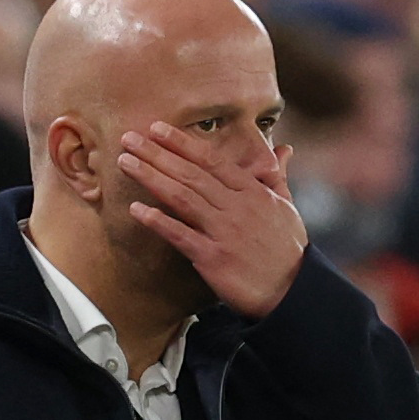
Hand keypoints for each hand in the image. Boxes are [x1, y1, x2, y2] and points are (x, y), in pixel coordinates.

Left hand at [118, 122, 306, 318]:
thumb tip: (285, 149)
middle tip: (129, 138)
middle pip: (190, 174)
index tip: (157, 129)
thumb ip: (278, 177)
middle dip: (157, 153)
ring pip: (182, 197)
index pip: (212, 160)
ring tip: (125, 163)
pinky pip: (180, 235)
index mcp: (252, 192)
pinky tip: (136, 209)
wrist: (293, 291)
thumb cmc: (288, 250)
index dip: (182, 143)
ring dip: (151, 177)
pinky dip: (157, 221)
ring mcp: (223, 232)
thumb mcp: (287, 208)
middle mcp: (236, 207)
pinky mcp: (213, 258)